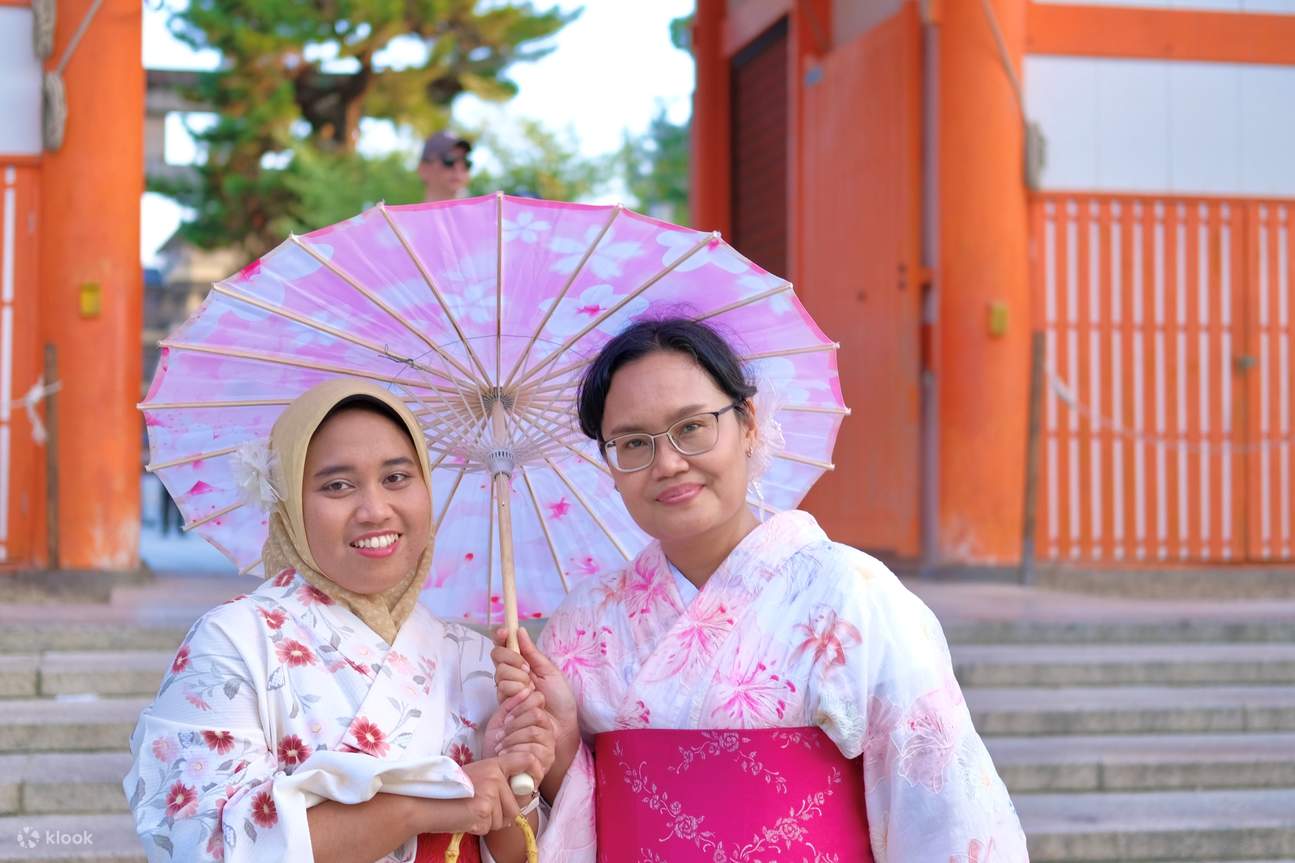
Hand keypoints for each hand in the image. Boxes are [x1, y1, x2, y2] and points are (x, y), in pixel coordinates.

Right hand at [420, 757, 525, 835]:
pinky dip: (479, 828)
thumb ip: (498, 782)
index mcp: (494, 764)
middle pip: (517, 805)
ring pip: (505, 819)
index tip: (533, 782)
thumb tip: (524, 796)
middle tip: (481, 808)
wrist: (426, 802)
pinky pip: (490, 827)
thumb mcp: (477, 778)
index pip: (525, 759)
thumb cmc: (450, 792)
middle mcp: (495, 776)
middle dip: (503, 814)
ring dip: (490, 822)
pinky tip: (466, 818)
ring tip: (471, 812)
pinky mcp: (484, 809)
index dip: (535, 770)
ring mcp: (490, 792)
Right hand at [492, 627, 578, 752]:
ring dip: (518, 679)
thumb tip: (519, 630)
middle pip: (497, 655)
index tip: (504, 631)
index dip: (501, 636)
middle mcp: (511, 674)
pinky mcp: (504, 703)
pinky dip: (517, 690)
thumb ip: (532, 652)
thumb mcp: (549, 670)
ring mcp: (507, 689)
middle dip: (512, 659)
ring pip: (500, 673)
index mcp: (523, 663)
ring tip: (532, 689)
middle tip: (528, 670)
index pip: (505, 645)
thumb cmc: (560, 698)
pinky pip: (503, 688)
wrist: (562, 724)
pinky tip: (527, 697)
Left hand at [493, 693, 556, 781]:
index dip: (518, 708)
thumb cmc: (497, 750)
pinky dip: (514, 752)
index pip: (537, 701)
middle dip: (514, 725)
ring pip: (534, 732)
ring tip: (500, 748)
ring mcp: (549, 749)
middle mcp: (548, 733)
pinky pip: (532, 751)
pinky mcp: (544, 765)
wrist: (495, 776)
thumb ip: (510, 705)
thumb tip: (524, 689)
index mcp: (539, 720)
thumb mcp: (500, 722)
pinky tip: (504, 757)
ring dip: (512, 739)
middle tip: (501, 736)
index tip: (505, 720)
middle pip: (536, 715)